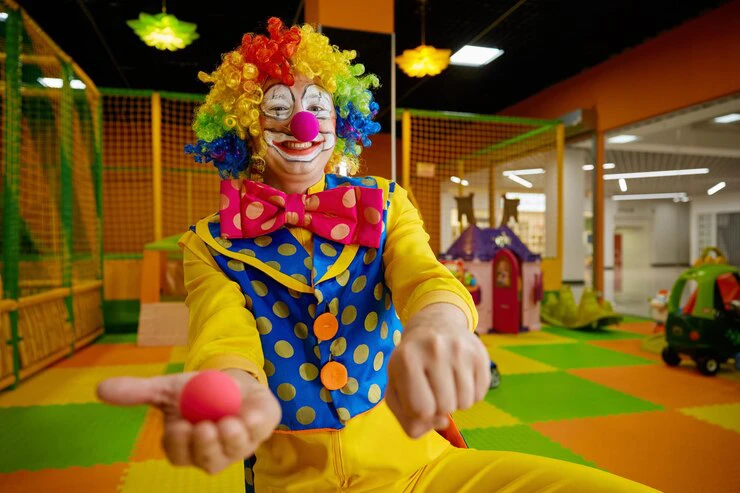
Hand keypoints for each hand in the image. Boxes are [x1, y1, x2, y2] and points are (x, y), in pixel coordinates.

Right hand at [97, 369, 280, 473]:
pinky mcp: (262, 430)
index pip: (179, 455)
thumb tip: (100, 389)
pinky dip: (255, 423)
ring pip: (236, 451)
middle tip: (202, 427)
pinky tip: (248, 413)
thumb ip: (139, 391)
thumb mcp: (168, 388)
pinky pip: (261, 431)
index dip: (178, 444)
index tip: (177, 425)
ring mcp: (240, 445)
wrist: (230, 377)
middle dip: (205, 447)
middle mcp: (214, 452)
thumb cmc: (197, 390)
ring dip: (231, 438)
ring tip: (226, 422)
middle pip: (208, 461)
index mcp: (188, 446)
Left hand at [386, 303, 489, 437]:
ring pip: (466, 403)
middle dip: (440, 407)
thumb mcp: (396, 387)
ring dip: (457, 402)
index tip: (421, 400)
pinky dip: (471, 394)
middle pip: (445, 407)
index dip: (422, 414)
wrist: (435, 325)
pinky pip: (481, 394)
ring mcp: (459, 349)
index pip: (421, 409)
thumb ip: (407, 419)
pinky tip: (460, 377)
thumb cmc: (411, 363)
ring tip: (447, 383)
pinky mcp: (479, 353)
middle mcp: (434, 350)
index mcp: (406, 359)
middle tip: (435, 389)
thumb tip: (441, 422)